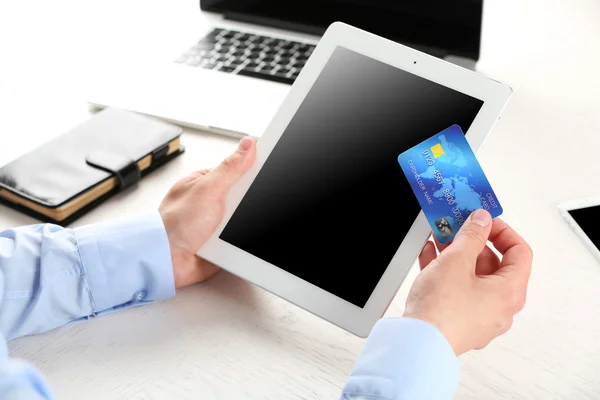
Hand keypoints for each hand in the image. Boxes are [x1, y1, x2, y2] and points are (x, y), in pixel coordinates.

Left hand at [159, 137, 255, 288]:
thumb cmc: (176, 224)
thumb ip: (231, 167)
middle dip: (244, 206)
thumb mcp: (209, 188)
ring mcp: (213, 224)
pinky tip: (231, 244)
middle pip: (242, 198)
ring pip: (241, 221)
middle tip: (235, 211)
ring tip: (227, 231)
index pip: (236, 172)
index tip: (265, 176)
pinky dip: (237, 244)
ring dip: (240, 228)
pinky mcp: (217, 245)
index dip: (252, 173)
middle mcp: (209, 203)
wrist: (166, 261)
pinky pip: (237, 242)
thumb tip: (248, 145)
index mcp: (204, 183)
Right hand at [403, 209, 532, 355]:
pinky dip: (446, 270)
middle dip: (472, 240)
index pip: (519, 252)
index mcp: (509, 293)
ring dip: (456, 253)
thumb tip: (482, 220)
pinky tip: (430, 255)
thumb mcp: (457, 260)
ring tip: (439, 237)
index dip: (502, 231)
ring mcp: (478, 316)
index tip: (483, 220)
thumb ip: (472, 235)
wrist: (417, 343)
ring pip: (471, 276)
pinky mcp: (458, 320)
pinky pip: (457, 289)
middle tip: (456, 225)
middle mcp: (499, 307)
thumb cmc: (442, 311)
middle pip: (493, 263)